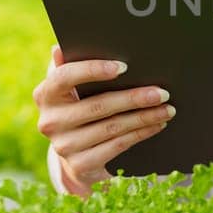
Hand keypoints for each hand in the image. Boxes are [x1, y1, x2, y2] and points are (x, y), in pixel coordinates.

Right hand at [33, 44, 175, 195]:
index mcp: (45, 95)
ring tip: (167, 109)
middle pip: (98, 105)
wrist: (77, 157)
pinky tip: (157, 125)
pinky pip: (117, 146)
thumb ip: (69, 67)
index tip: (123, 67)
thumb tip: (58, 48)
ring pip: (112, 127)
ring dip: (144, 117)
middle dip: (134, 98)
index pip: (64, 77)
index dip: (93, 70)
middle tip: (161, 92)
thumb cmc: (80, 109)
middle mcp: (50, 121)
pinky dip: (141, 133)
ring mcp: (64, 146)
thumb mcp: (72, 89)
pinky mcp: (80, 165)